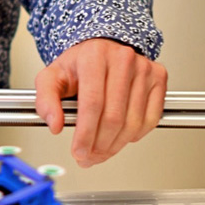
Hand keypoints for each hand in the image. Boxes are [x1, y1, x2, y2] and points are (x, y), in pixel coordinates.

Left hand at [34, 38, 166, 167]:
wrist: (103, 47)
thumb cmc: (79, 64)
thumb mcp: (52, 76)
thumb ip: (45, 99)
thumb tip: (54, 124)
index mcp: (94, 56)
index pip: (92, 104)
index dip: (86, 134)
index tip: (79, 151)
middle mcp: (122, 59)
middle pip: (114, 116)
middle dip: (100, 145)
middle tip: (88, 157)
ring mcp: (144, 68)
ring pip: (133, 122)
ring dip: (116, 145)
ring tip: (101, 151)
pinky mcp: (158, 77)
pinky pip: (150, 118)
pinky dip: (135, 135)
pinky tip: (120, 137)